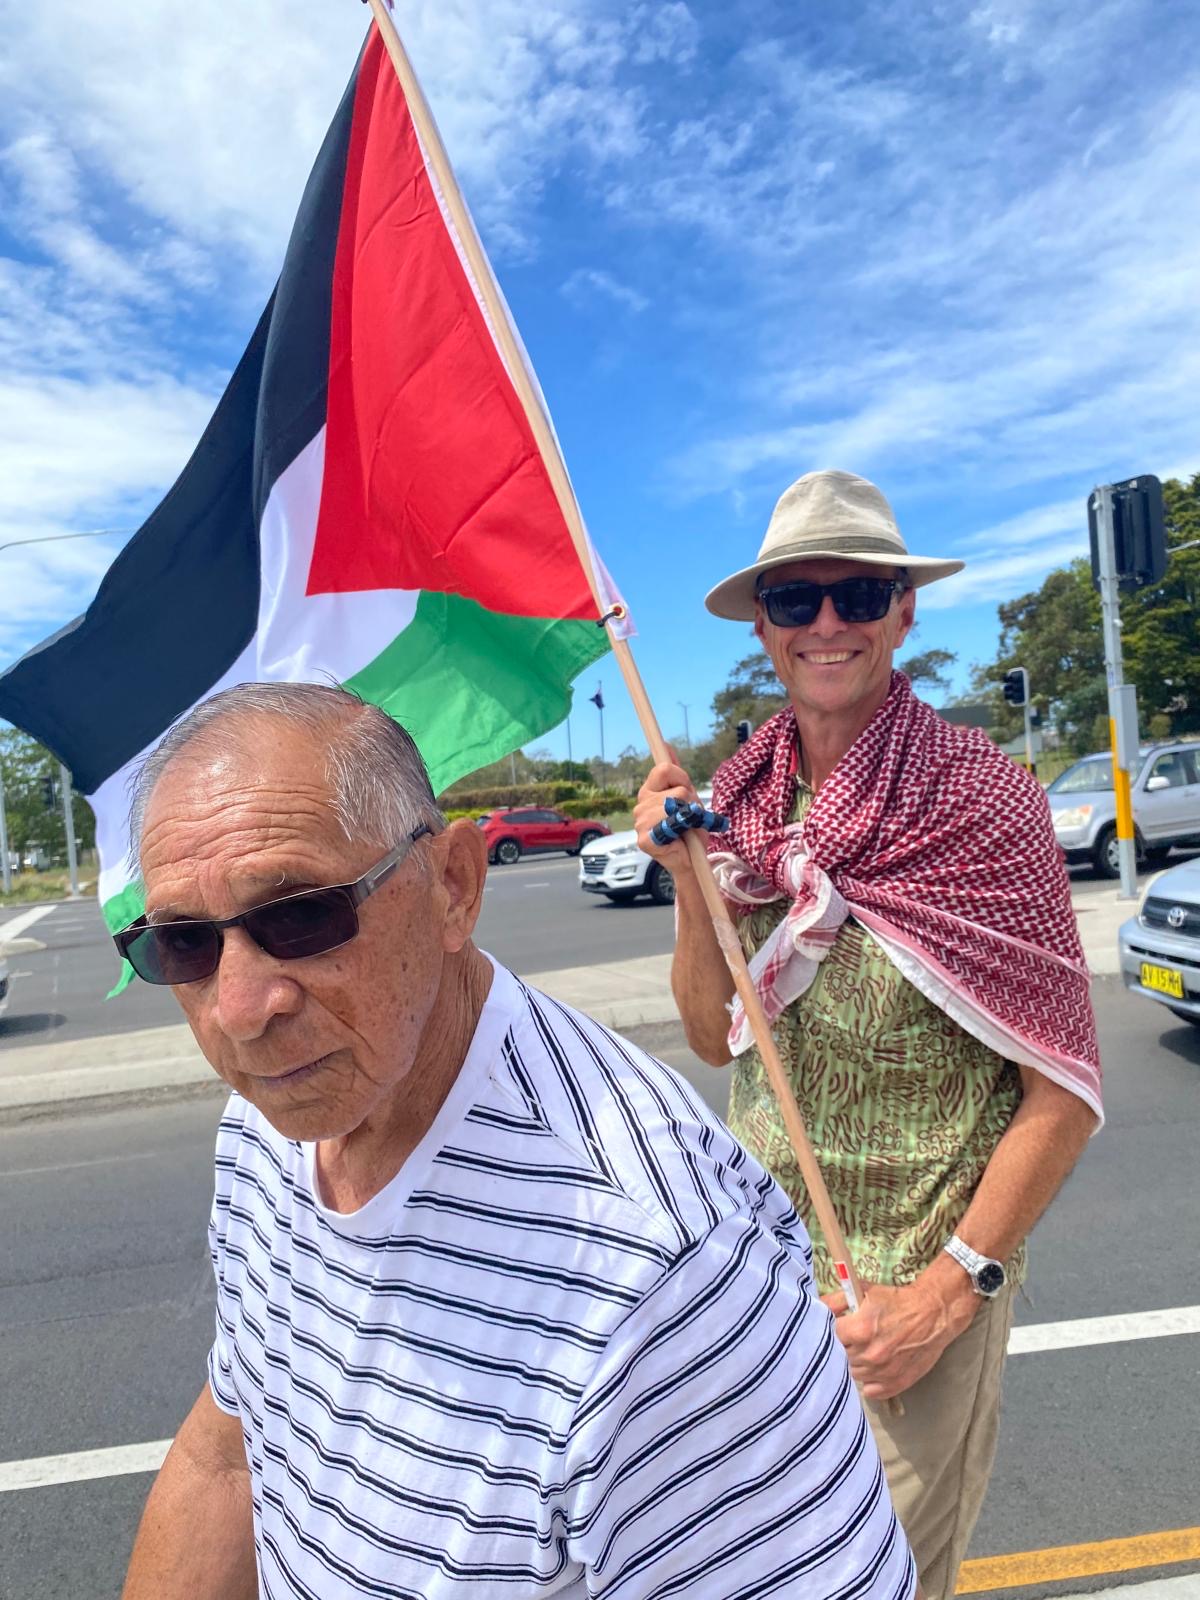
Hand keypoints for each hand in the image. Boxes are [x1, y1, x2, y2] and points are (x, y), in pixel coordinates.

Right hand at [634, 757, 699, 872]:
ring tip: (687, 828)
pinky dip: (682, 829)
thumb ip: (676, 772)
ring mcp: (640, 822)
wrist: (692, 859)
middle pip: (679, 790)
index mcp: (648, 791)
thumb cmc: (689, 827)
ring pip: (677, 806)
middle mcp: (641, 804)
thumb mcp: (687, 795)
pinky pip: (670, 823)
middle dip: (692, 804)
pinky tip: (679, 837)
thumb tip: (666, 745)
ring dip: (691, 818)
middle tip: (690, 818)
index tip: (687, 793)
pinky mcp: (645, 840)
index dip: (682, 778)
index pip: (664, 769)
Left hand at [821, 1272, 976, 1400]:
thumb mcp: (864, 1290)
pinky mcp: (896, 1384)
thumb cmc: (897, 1300)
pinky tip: (874, 1366)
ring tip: (865, 1350)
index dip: (832, 1332)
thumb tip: (817, 1309)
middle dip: (843, 1347)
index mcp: (861, 1330)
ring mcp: (884, 1372)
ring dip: (855, 1363)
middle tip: (851, 1338)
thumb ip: (836, 1300)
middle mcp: (871, 1354)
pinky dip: (869, 1381)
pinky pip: (870, 1390)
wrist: (933, 1314)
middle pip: (840, 1358)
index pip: (830, 1338)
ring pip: (853, 1374)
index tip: (837, 1328)